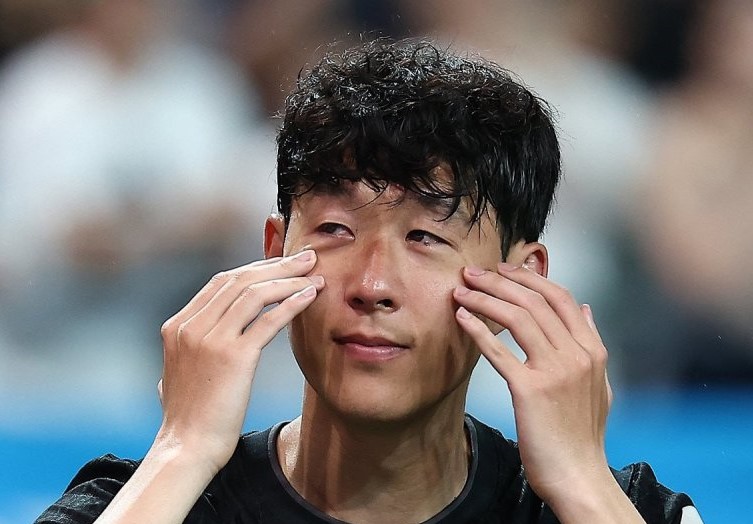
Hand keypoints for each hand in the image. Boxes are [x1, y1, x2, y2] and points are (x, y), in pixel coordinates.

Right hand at [156, 250, 324, 473]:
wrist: (186, 448)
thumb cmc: (188, 417)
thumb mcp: (177, 373)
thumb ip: (189, 349)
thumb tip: (200, 340)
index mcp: (177, 326)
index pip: (220, 283)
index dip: (255, 269)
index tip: (281, 265)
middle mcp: (191, 326)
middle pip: (239, 279)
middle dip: (276, 265)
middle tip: (306, 257)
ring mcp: (210, 339)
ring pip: (255, 293)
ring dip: (289, 280)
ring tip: (315, 275)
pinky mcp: (233, 356)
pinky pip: (268, 320)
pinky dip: (292, 303)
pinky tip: (311, 296)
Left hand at [453, 262, 612, 506]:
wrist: (579, 476)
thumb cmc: (582, 434)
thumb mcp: (600, 384)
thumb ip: (592, 343)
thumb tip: (586, 309)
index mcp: (592, 351)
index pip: (560, 298)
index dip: (529, 277)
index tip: (505, 268)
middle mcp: (576, 355)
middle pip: (534, 301)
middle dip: (500, 281)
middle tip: (473, 272)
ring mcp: (555, 371)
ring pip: (517, 317)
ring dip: (485, 298)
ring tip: (462, 290)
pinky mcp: (530, 391)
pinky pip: (499, 352)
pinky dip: (478, 329)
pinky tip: (462, 317)